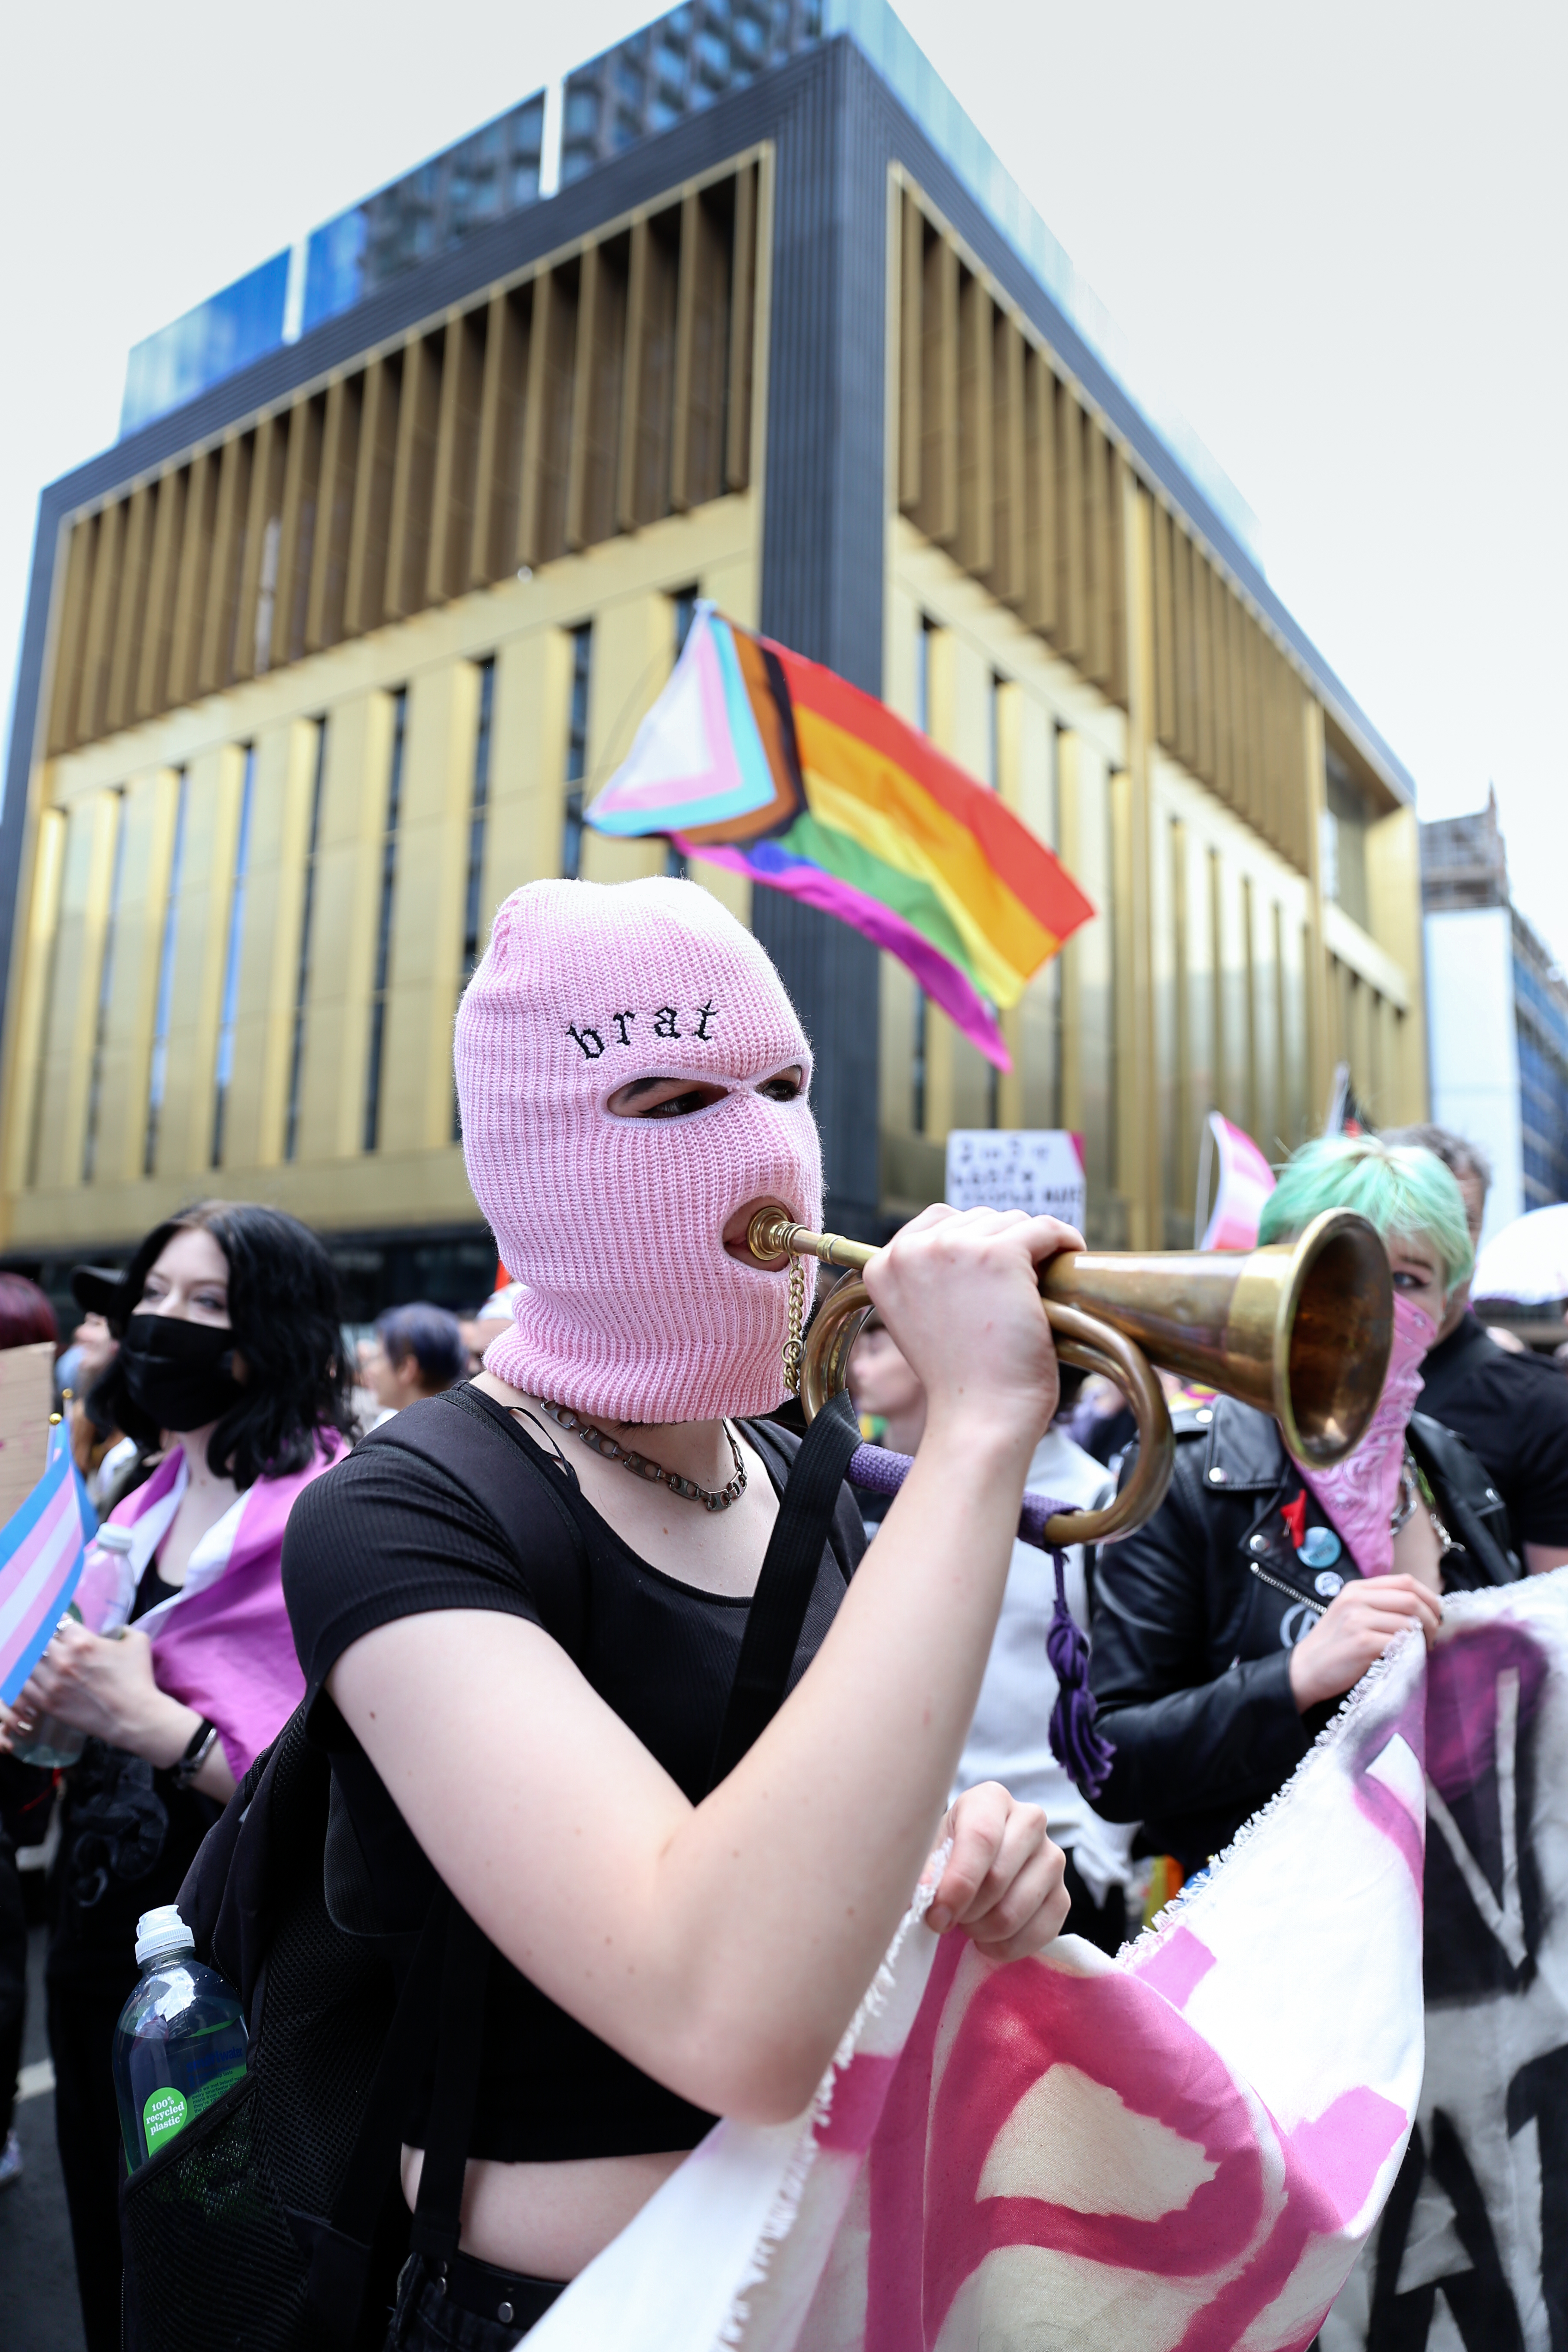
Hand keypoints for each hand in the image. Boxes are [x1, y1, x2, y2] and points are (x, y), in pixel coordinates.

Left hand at [3, 1622, 191, 1762]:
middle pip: (40, 1640)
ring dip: (34, 1658)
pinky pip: (26, 1686)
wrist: (133, 1717)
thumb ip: (122, 1629)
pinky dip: (28, 1679)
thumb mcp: (138, 1641)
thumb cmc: (138, 1678)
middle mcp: (63, 1659)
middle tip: (50, 1641)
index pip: (58, 1621)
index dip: (59, 1621)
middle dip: (46, 1639)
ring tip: (41, 1659)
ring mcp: (52, 1682)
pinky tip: (35, 1677)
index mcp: (82, 1641)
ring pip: (29, 1662)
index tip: (60, 1624)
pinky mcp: (48, 1702)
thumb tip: (112, 1630)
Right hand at [864, 1207, 1082, 1452]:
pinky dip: (1064, 1239)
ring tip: (1038, 1286)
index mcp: (882, 1266)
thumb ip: (928, 1280)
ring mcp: (954, 1249)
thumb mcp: (920, 1321)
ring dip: (1031, 1249)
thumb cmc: (959, 1380)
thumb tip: (966, 1253)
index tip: (993, 1268)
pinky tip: (1071, 1256)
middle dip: (1002, 1246)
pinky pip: (1045, 1228)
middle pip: (975, 1219)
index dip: (973, 1240)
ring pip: (1010, 1222)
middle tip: (1018, 1287)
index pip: (937, 1221)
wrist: (980, 1416)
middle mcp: (911, 1251)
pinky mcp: (1000, 1254)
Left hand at [924, 1781, 1069, 1961]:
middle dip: (965, 1911)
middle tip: (945, 1919)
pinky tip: (986, 1939)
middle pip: (998, 1877)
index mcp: (992, 1799)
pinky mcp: (1063, 1895)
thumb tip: (924, 1895)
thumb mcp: (928, 1851)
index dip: (958, 1883)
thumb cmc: (946, 1853)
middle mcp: (1031, 1820)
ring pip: (1015, 1911)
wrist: (973, 1864)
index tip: (936, 1915)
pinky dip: (1005, 1947)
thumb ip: (924, 1872)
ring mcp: (1053, 1858)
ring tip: (966, 1923)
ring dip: (982, 1931)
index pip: (982, 1838)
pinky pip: (1038, 1934)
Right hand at [1287, 1573, 1441, 1711]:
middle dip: (1431, 1619)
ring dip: (1423, 1638)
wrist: (1306, 1670)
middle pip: (1411, 1599)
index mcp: (1356, 1588)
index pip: (1405, 1581)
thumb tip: (1423, 1608)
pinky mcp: (1361, 1643)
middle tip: (1434, 1636)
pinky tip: (1407, 1657)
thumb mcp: (1352, 1613)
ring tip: (1421, 1649)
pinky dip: (1410, 1650)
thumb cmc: (1335, 1645)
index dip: (1429, 1597)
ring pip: (1408, 1622)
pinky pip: (1399, 1642)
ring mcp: (1357, 1620)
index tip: (1436, 1615)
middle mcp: (1356, 1599)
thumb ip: (1380, 1605)